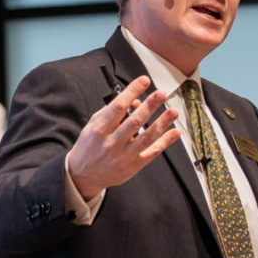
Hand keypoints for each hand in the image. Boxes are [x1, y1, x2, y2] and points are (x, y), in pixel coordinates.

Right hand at [64, 76, 180, 200]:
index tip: (144, 81)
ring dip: (162, 123)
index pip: (118, 107)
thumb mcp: (92, 126)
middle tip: (161, 93)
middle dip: (149, 106)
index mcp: (100, 130)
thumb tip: (134, 101)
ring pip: (146, 138)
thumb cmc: (89, 146)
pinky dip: (165, 142)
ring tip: (173, 111)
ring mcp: (123, 156)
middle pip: (134, 122)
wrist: (83, 176)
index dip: (132, 92)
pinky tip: (174, 132)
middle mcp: (112, 143)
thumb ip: (111, 112)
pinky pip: (152, 153)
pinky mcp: (133, 166)